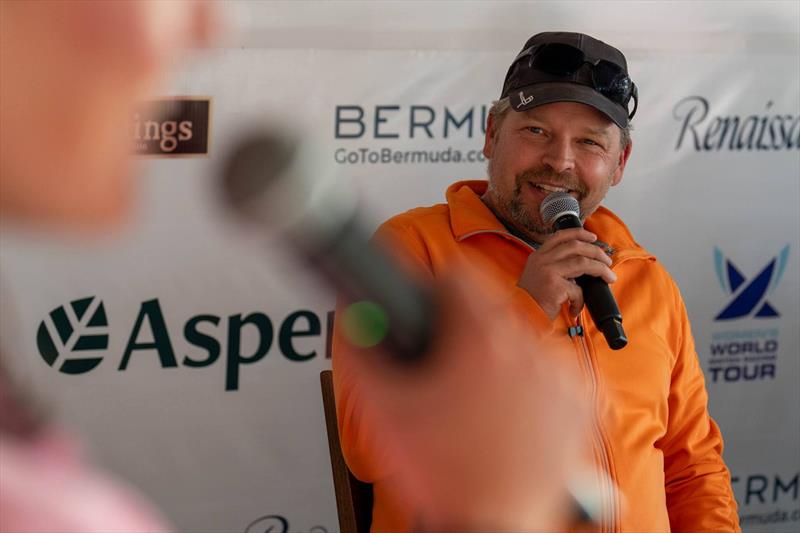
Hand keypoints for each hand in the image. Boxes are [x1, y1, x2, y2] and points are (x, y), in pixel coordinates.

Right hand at [343, 260, 587, 530]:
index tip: (429, 309)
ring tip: (480, 405)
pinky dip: (533, 386)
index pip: (459, 276)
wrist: (492, 526)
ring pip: (521, 341)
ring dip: (500, 361)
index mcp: (484, 339)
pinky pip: (552, 372)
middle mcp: (532, 349)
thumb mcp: (384, 408)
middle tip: (449, 377)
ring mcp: (563, 376)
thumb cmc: (443, 473)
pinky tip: (511, 415)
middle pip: (489, 311)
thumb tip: (355, 311)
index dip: (435, 290)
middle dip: (465, 335)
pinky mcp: (582, 402)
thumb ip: (362, 349)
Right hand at [517, 228, 615, 319]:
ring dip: (600, 269)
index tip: (593, 237)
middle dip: (596, 252)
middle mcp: (542, 260)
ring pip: (582, 262)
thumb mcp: (538, 276)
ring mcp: (548, 272)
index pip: (560, 236)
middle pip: (576, 246)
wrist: (520, 316)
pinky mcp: (554, 287)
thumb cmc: (531, 299)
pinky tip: (575, 309)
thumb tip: (582, 266)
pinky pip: (578, 290)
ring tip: (609, 277)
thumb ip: (555, 267)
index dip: (579, 233)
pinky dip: (581, 300)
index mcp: (538, 256)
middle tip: (607, 260)